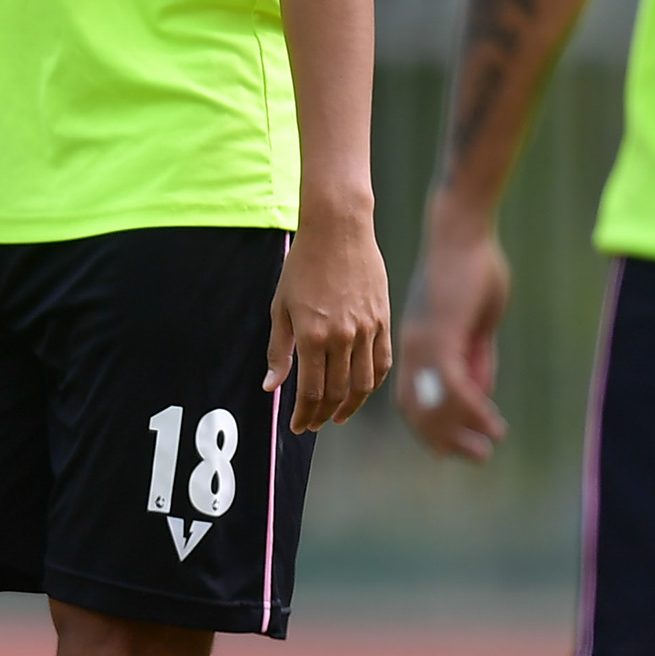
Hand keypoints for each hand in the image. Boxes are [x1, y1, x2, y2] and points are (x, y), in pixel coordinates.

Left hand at [267, 201, 391, 430]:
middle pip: (337, 393)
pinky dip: (372, 383)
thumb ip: (278, 350)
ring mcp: (367, 329)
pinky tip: (360, 390)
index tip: (297, 425)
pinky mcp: (384, 320)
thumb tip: (271, 386)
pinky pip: (382, 362)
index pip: (311, 391)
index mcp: (312, 335)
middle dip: (323, 415)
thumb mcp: (280, 307)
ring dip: (349, 406)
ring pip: (363, 384)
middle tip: (313, 424)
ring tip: (337, 415)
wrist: (338, 230)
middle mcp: (343, 336)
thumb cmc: (303, 266)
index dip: (304, 414)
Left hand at [393, 204, 509, 460]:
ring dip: (459, 431)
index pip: (411, 399)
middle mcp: (413, 348)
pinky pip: (454, 384)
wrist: (462, 232)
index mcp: (415, 345)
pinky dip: (472, 409)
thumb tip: (478, 391)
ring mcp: (425, 342)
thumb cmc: (469, 270)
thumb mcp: (472, 323)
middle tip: (474, 457)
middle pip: (418, 408)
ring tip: (485, 449)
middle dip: (444, 438)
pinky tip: (493, 423)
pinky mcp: (443, 334)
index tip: (450, 449)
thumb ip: (474, 357)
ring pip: (435, 401)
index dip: (428, 427)